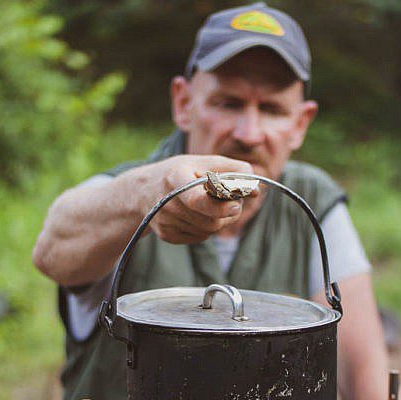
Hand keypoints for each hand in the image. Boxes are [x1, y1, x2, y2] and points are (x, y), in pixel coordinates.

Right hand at [132, 155, 256, 243]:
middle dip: (228, 213)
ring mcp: (165, 220)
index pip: (198, 200)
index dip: (221, 206)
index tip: (236, 204)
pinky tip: (200, 216)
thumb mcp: (204, 162)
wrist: (144, 191)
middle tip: (234, 204)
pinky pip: (200, 238)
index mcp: (175, 177)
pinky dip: (207, 228)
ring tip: (214, 206)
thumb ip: (234, 170)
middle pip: (210, 220)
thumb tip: (256, 190)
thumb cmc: (182, 173)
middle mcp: (166, 201)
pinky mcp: (167, 235)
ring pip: (208, 231)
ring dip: (219, 221)